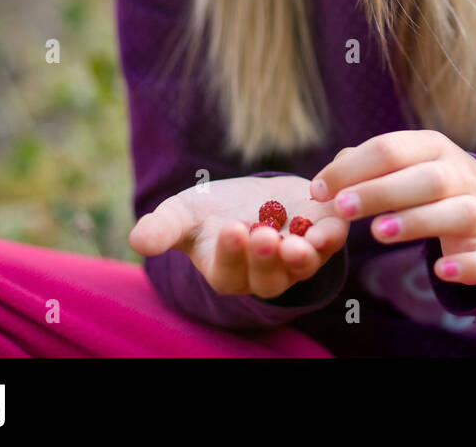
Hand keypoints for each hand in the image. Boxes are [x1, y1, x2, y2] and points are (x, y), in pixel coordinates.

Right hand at [128, 175, 348, 299]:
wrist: (251, 198)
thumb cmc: (211, 212)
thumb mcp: (183, 215)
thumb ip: (163, 228)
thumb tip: (138, 240)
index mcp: (228, 272)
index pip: (230, 272)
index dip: (231, 253)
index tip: (231, 229)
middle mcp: (266, 274)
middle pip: (269, 277)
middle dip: (266, 258)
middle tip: (264, 234)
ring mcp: (298, 258)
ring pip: (304, 266)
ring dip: (305, 255)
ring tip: (303, 239)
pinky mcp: (325, 236)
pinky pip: (334, 237)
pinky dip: (337, 224)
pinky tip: (338, 200)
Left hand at [309, 129, 475, 284]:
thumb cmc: (424, 185)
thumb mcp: (400, 166)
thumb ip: (362, 169)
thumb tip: (325, 184)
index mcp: (433, 148)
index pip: (392, 148)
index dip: (352, 169)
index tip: (318, 191)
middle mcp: (461, 175)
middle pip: (428, 178)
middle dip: (381, 191)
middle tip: (341, 208)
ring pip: (461, 212)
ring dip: (419, 221)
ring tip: (378, 233)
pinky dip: (469, 266)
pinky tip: (440, 271)